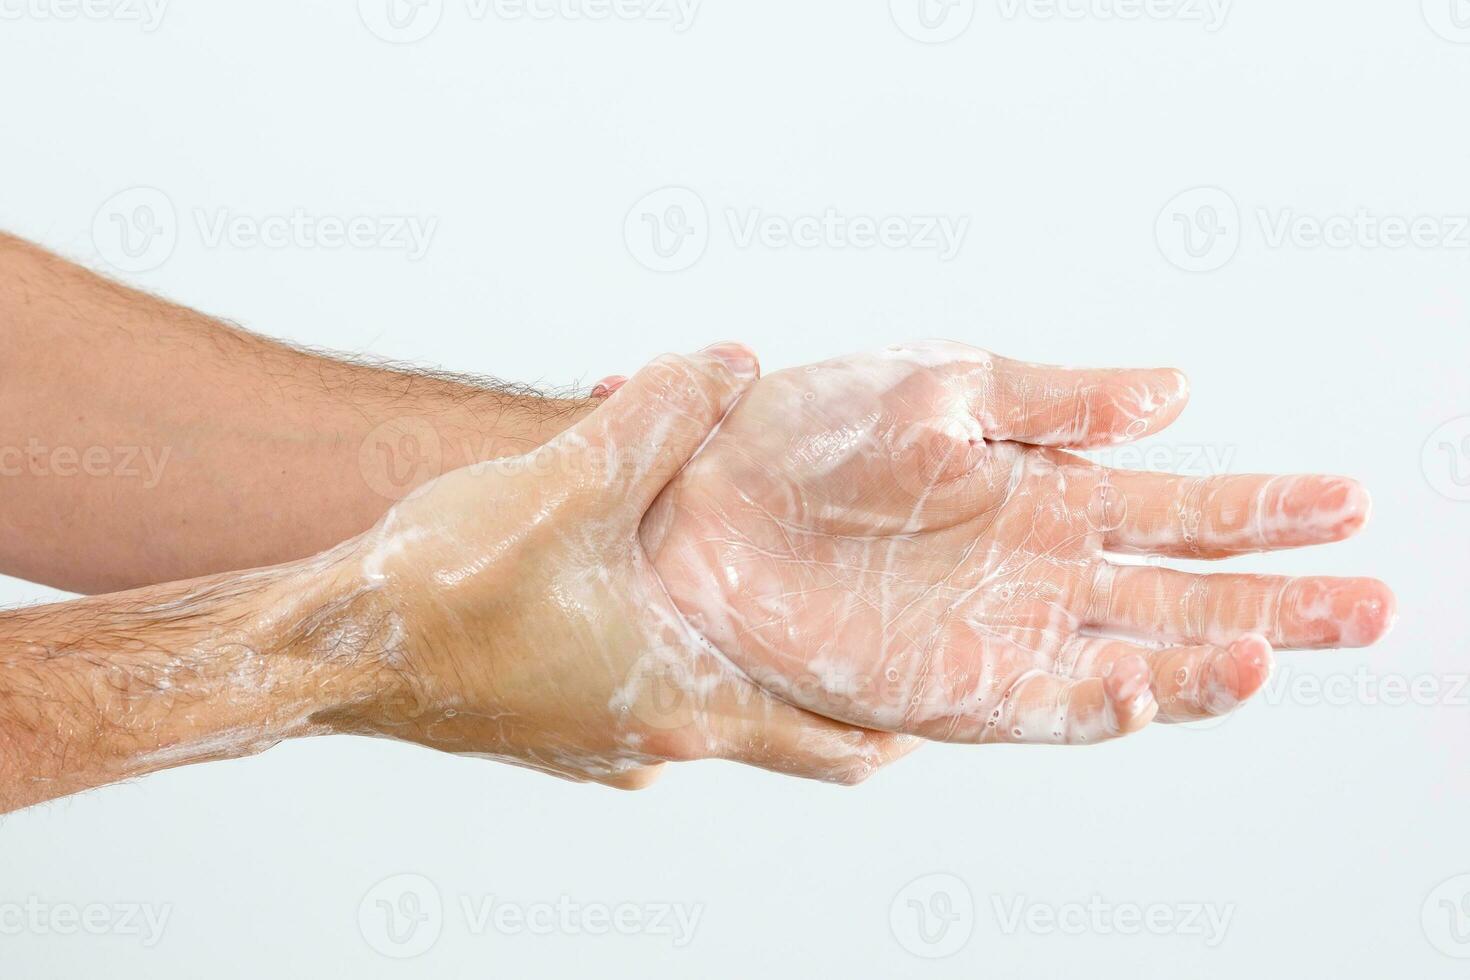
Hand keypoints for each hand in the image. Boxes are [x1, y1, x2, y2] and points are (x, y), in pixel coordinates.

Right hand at [329, 344, 912, 786]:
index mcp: (684, 706)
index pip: (831, 747)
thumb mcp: (570, 481)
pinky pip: (636, 680)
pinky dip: (661, 636)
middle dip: (813, 661)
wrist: (322, 651)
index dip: (896, 725)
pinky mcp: (553, 721)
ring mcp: (599, 742)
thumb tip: (734, 362)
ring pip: (698, 691)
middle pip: (773, 720)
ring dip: (725, 635)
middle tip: (852, 604)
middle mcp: (653, 742)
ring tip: (738, 562)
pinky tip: (640, 569)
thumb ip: (664, 415)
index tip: (941, 693)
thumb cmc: (443, 589)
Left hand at [644, 341, 1395, 743]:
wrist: (697, 504)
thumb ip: (1053, 400)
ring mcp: (999, 634)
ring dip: (1212, 659)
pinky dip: (1107, 702)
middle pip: (1183, 591)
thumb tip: (1175, 392)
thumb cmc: (800, 434)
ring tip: (1284, 649)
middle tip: (1376, 602)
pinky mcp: (948, 688)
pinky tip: (1158, 687)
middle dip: (1279, 597)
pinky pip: (1046, 707)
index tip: (1348, 503)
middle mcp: (1035, 570)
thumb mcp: (937, 387)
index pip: (1176, 504)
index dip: (1263, 508)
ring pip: (1135, 656)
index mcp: (1040, 490)